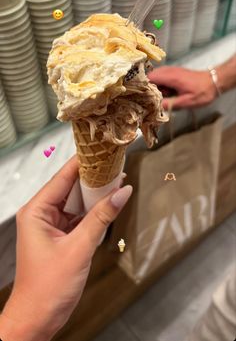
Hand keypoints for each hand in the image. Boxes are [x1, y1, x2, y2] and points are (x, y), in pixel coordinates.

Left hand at [0, 156, 131, 340]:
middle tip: (117, 165)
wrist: (38, 318)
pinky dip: (94, 211)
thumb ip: (101, 218)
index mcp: (37, 210)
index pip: (63, 177)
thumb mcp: (79, 248)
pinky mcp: (61, 236)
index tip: (103, 151)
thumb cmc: (47, 288)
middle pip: (71, 187)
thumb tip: (122, 193)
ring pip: (77, 201)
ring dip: (96, 195)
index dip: (84, 162)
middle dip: (94, 178)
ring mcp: (51, 225)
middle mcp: (42, 213)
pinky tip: (110, 204)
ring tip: (118, 181)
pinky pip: (79, 216)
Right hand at [148, 66, 216, 109]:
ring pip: (154, 77)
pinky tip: (166, 93)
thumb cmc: (202, 92)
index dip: (142, 87)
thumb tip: (154, 106)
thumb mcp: (185, 102)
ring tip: (159, 97)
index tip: (140, 96)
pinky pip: (161, 77)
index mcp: (170, 77)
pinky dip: (160, 85)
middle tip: (150, 99)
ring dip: (154, 87)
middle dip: (147, 88)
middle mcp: (168, 71)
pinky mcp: (173, 72)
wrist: (214, 82)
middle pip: (149, 77)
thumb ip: (169, 104)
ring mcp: (171, 70)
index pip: (148, 78)